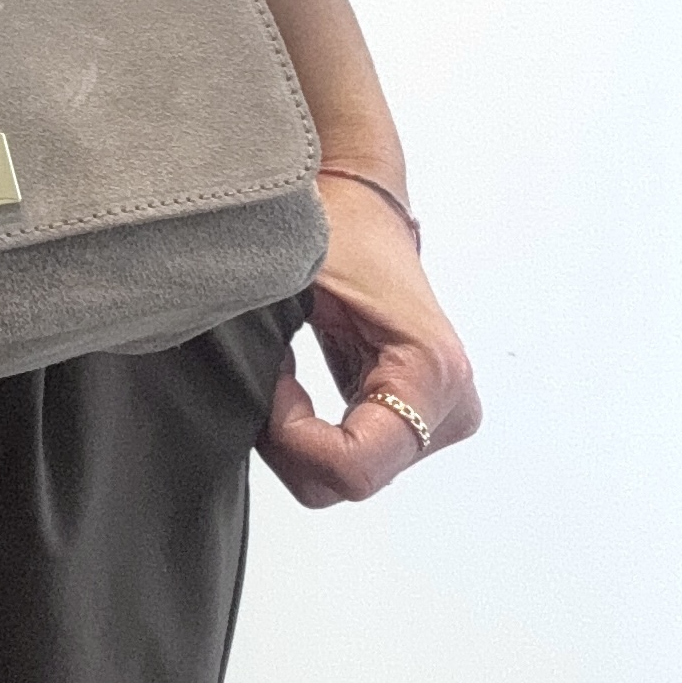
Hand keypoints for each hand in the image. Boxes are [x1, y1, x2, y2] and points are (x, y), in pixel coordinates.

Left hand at [257, 175, 480, 506]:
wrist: (360, 201)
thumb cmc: (335, 228)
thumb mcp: (294, 283)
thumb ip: (264, 347)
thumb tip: (231, 396)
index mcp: (432, 373)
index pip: (353, 468)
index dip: (292, 439)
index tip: (270, 384)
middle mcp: (450, 405)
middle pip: (350, 481)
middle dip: (292, 442)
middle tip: (268, 377)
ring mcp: (439, 416)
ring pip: (347, 475)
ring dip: (298, 437)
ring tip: (281, 373)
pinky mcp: (417, 416)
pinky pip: (351, 455)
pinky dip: (310, 431)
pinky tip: (293, 385)